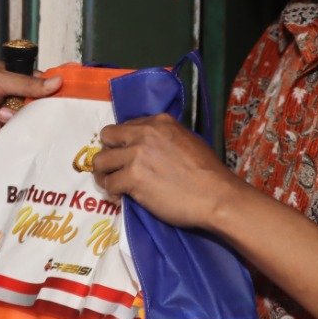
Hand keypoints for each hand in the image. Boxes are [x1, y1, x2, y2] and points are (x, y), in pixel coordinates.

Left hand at [0, 63, 62, 148]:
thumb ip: (26, 83)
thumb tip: (56, 82)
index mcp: (19, 80)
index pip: (46, 84)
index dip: (61, 88)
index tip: (79, 90)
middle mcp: (19, 100)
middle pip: (44, 106)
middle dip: (48, 108)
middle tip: (55, 109)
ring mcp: (12, 119)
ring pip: (33, 123)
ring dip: (25, 118)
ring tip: (5, 111)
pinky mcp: (4, 137)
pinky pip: (18, 137)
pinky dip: (15, 132)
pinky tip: (2, 121)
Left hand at [90, 114, 247, 232]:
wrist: (216, 196)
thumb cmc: (208, 173)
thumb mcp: (186, 140)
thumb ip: (162, 138)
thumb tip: (145, 145)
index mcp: (158, 122)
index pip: (125, 126)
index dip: (124, 142)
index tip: (127, 155)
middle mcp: (143, 134)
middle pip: (107, 137)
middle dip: (109, 152)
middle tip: (116, 167)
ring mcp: (136, 155)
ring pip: (101, 161)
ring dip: (105, 173)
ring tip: (114, 182)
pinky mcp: (132, 178)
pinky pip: (109, 184)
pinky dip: (113, 192)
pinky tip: (123, 196)